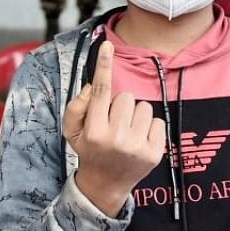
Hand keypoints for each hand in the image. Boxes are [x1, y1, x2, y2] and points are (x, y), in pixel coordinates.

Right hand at [65, 42, 166, 216]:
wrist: (105, 185)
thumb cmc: (89, 151)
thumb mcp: (72, 132)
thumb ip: (76, 107)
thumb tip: (92, 86)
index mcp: (94, 131)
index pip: (101, 91)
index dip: (103, 65)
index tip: (107, 46)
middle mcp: (116, 139)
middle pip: (126, 97)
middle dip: (120, 106)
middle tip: (114, 123)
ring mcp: (137, 147)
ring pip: (144, 107)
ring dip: (136, 116)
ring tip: (127, 132)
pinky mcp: (154, 152)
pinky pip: (158, 121)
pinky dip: (150, 128)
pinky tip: (139, 140)